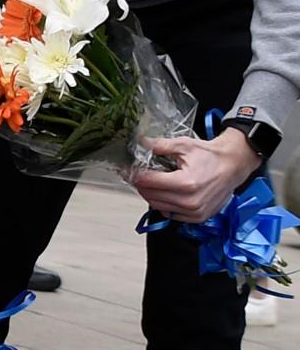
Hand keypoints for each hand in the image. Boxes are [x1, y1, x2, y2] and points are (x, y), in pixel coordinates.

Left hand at [131, 131, 261, 222]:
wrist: (233, 166)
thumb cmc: (211, 156)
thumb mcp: (183, 145)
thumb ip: (159, 145)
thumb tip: (139, 143)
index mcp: (186, 183)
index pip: (148, 182)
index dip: (134, 174)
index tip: (127, 169)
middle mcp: (190, 201)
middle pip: (150, 196)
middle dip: (140, 184)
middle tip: (137, 174)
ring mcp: (194, 212)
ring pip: (158, 206)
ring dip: (150, 195)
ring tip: (152, 182)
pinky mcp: (197, 217)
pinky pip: (170, 214)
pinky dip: (164, 204)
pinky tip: (166, 192)